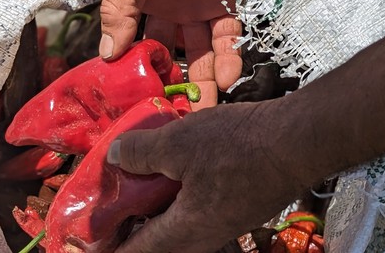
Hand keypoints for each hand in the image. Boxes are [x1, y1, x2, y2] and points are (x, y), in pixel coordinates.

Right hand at [100, 0, 249, 107]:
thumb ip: (120, 10)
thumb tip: (107, 54)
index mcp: (142, 4)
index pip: (136, 44)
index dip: (137, 71)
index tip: (136, 102)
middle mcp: (170, 12)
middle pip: (171, 57)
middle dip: (173, 87)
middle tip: (175, 119)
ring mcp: (200, 10)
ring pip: (201, 54)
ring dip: (203, 82)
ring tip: (205, 111)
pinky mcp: (229, 6)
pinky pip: (228, 39)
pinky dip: (228, 58)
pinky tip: (227, 78)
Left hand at [108, 100, 312, 252]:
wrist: (299, 141)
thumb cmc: (239, 146)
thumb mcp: (177, 143)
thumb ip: (140, 153)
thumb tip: (114, 157)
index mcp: (185, 232)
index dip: (107, 247)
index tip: (85, 240)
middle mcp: (204, 236)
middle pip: (157, 245)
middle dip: (130, 231)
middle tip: (110, 209)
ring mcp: (225, 223)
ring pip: (178, 228)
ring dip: (155, 213)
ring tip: (138, 188)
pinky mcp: (239, 205)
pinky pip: (197, 212)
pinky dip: (177, 199)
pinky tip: (176, 171)